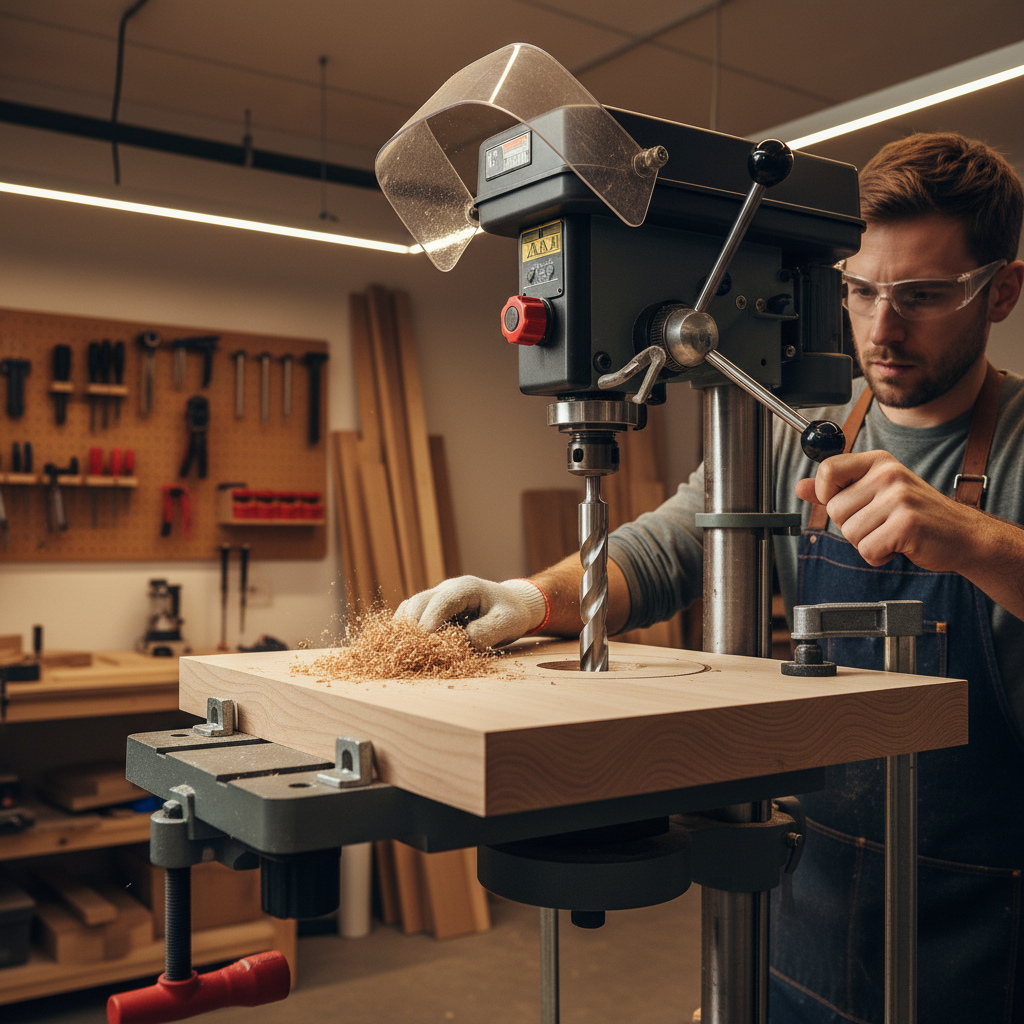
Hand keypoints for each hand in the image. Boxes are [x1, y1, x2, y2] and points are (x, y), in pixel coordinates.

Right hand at [394, 576, 547, 647]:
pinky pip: (412, 614)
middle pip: (418, 602)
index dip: (429, 622)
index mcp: (466, 587)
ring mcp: (437, 596)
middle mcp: (447, 588)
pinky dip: (407, 628)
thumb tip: (458, 643)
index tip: (424, 643)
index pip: (440, 602)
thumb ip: (485, 632)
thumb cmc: (510, 613)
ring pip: (410, 607)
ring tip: (405, 650)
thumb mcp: (506, 623)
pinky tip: (407, 646)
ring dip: (405, 628)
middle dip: (412, 626)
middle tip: (411, 651)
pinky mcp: (433, 608)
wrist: (512, 605)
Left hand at [795, 450, 973, 572]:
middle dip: (852, 526)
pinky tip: (898, 546)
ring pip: (849, 533)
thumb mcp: (876, 492)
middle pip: (834, 510)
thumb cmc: (917, 514)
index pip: (827, 470)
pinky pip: (867, 550)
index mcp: (879, 462)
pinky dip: (878, 556)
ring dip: (866, 543)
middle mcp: (889, 474)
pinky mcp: (906, 525)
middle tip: (881, 523)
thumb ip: (836, 489)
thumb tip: (800, 487)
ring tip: (891, 534)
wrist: (963, 535)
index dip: (826, 493)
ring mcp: (899, 498)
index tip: (848, 504)